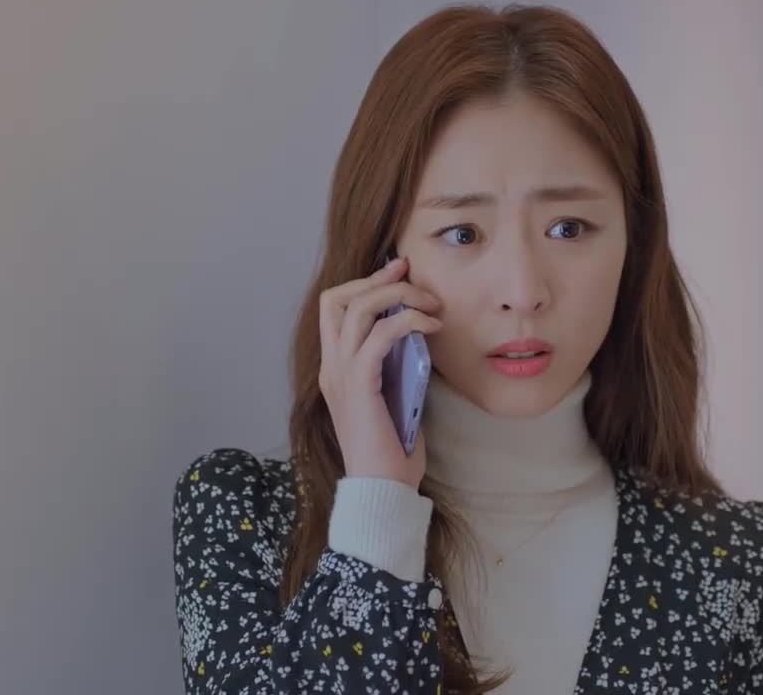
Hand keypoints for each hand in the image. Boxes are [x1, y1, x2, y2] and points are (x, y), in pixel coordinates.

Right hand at [317, 256, 440, 487]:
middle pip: (337, 298)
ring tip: (431, 303)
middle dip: (377, 278)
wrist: (383, 488)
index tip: (400, 273)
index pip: (335, 308)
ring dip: (397, 295)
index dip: (366, 283)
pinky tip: (432, 327)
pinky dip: (407, 321)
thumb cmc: (392, 450)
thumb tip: (418, 336)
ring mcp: (341, 375)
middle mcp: (331, 366)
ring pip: (357, 309)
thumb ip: (395, 366)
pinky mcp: (359, 385)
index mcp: (335, 368)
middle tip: (413, 275)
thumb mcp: (394, 397)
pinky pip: (378, 336)